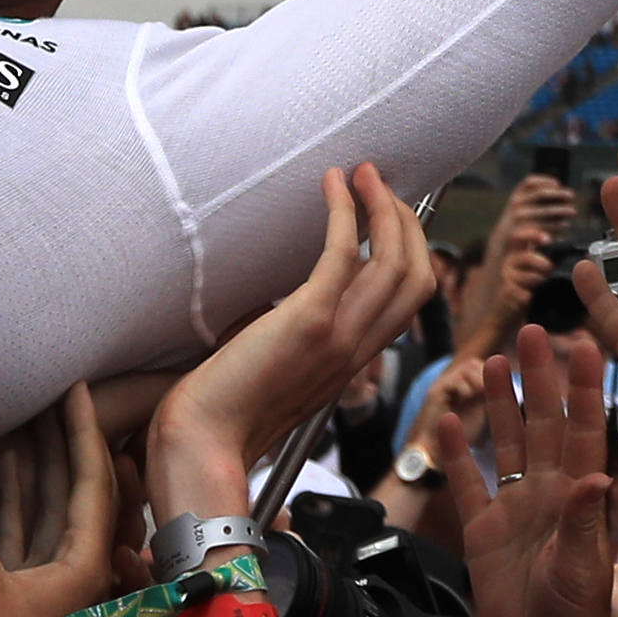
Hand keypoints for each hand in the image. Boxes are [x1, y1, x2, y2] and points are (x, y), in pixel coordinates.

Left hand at [154, 167, 429, 514]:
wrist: (201, 442)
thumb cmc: (224, 409)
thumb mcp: (276, 371)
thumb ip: (293, 338)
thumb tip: (274, 303)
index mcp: (351, 363)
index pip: (409, 301)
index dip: (409, 250)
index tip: (385, 213)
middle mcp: (355, 351)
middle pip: (416, 276)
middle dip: (406, 221)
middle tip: (380, 183)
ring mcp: (337, 338)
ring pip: (394, 262)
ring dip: (384, 207)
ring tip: (365, 174)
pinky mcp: (308, 322)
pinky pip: (343, 254)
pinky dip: (344, 211)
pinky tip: (333, 185)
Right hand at [446, 328, 617, 616]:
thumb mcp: (584, 570)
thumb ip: (586, 521)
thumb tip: (601, 473)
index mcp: (582, 497)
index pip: (586, 430)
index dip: (586, 389)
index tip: (588, 345)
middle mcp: (550, 493)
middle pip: (542, 423)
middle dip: (539, 378)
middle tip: (534, 331)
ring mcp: (515, 508)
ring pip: (507, 443)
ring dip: (502, 403)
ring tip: (495, 359)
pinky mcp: (484, 531)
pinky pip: (469, 484)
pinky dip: (458, 454)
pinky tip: (449, 421)